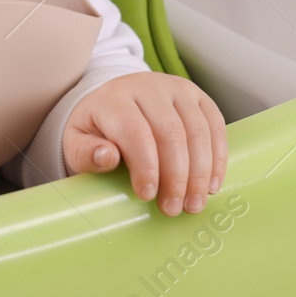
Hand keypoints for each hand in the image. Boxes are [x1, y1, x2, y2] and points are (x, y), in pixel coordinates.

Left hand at [62, 72, 227, 215]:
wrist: (114, 100)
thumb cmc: (97, 128)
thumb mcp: (78, 141)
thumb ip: (85, 153)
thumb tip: (106, 157)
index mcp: (114, 99)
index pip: (135, 131)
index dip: (145, 166)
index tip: (147, 196)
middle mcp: (147, 88)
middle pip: (170, 133)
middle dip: (176, 176)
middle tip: (173, 208)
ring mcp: (176, 89)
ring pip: (197, 130)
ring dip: (200, 172)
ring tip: (193, 203)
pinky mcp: (197, 96)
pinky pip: (215, 125)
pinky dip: (217, 157)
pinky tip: (212, 184)